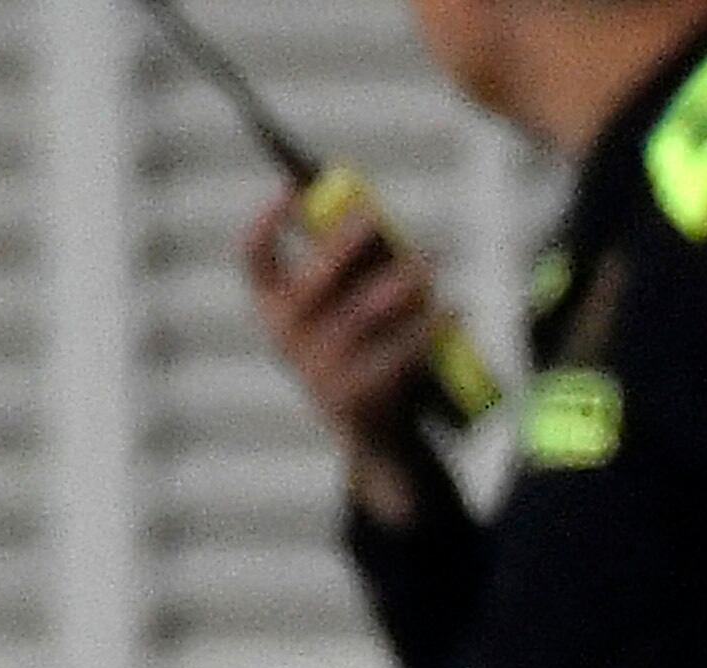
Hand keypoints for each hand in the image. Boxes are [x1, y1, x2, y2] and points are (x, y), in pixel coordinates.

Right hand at [237, 193, 438, 513]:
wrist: (373, 438)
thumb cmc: (363, 352)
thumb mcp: (345, 308)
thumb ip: (353, 266)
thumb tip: (374, 218)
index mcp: (273, 309)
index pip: (252, 260)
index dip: (265, 223)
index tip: (289, 191)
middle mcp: (288, 340)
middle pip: (313, 280)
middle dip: (343, 243)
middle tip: (375, 217)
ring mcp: (319, 371)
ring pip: (364, 312)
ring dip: (402, 282)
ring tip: (431, 263)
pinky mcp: (358, 396)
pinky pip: (400, 351)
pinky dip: (431, 327)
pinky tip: (454, 310)